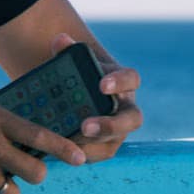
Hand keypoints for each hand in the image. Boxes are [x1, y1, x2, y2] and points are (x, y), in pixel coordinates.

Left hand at [49, 33, 142, 162]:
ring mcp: (119, 129)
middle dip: (110, 124)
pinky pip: (101, 154)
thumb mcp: (73, 60)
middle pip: (132, 119)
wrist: (74, 93)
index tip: (101, 85)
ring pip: (115, 140)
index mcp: (122, 81)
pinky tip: (64, 149)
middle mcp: (126, 107)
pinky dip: (84, 153)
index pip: (131, 78)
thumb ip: (66, 50)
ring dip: (94, 144)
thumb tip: (60, 40)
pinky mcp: (107, 145)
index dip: (120, 82)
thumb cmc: (77, 74)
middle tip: (85, 126)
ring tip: (69, 142)